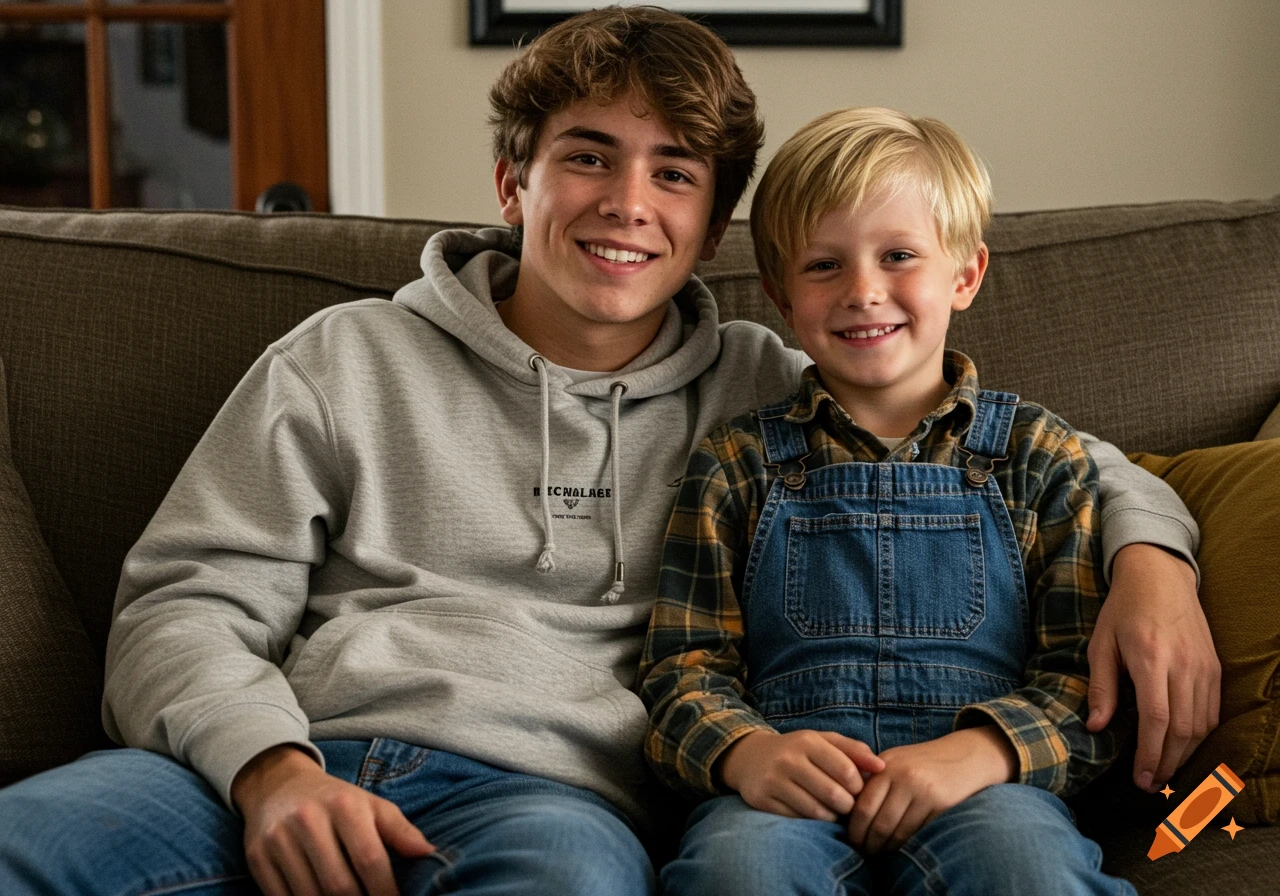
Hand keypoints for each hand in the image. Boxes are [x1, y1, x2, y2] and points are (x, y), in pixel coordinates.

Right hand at [231, 745, 434, 895]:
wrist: (278, 785)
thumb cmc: (336, 801)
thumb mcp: (371, 805)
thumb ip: (400, 830)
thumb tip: (429, 854)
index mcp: (344, 805)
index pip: (369, 859)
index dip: (386, 891)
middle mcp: (308, 820)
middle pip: (339, 885)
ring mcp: (279, 840)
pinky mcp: (257, 857)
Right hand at [718, 729, 884, 820]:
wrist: (750, 757)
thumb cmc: (797, 750)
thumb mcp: (823, 741)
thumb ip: (854, 750)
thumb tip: (882, 767)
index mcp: (807, 741)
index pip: (847, 771)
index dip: (859, 787)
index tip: (857, 791)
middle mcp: (788, 758)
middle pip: (834, 794)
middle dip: (847, 805)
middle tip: (847, 806)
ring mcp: (773, 780)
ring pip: (816, 811)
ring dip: (831, 817)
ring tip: (833, 811)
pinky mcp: (762, 799)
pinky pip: (796, 819)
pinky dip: (811, 822)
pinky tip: (814, 814)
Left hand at [846, 726, 1015, 854]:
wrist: (963, 757)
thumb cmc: (921, 763)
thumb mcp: (893, 762)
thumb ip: (872, 782)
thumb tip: (847, 812)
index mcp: (885, 767)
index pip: (863, 807)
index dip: (855, 829)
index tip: (852, 841)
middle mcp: (903, 777)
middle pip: (879, 823)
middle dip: (868, 843)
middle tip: (864, 852)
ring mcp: (923, 791)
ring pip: (897, 832)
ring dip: (886, 847)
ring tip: (880, 852)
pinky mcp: (941, 803)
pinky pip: (917, 832)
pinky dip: (905, 844)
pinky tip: (900, 846)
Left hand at [1086, 543, 1220, 790]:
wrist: (1159, 576)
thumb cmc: (1122, 609)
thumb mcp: (1100, 643)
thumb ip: (1101, 686)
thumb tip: (1096, 727)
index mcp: (1150, 658)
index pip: (1156, 718)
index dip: (1150, 753)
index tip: (1140, 778)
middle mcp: (1182, 665)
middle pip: (1183, 729)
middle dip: (1167, 763)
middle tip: (1150, 784)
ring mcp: (1204, 667)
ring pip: (1202, 724)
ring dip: (1185, 755)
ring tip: (1163, 773)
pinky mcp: (1215, 667)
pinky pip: (1213, 711)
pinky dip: (1200, 735)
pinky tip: (1183, 747)